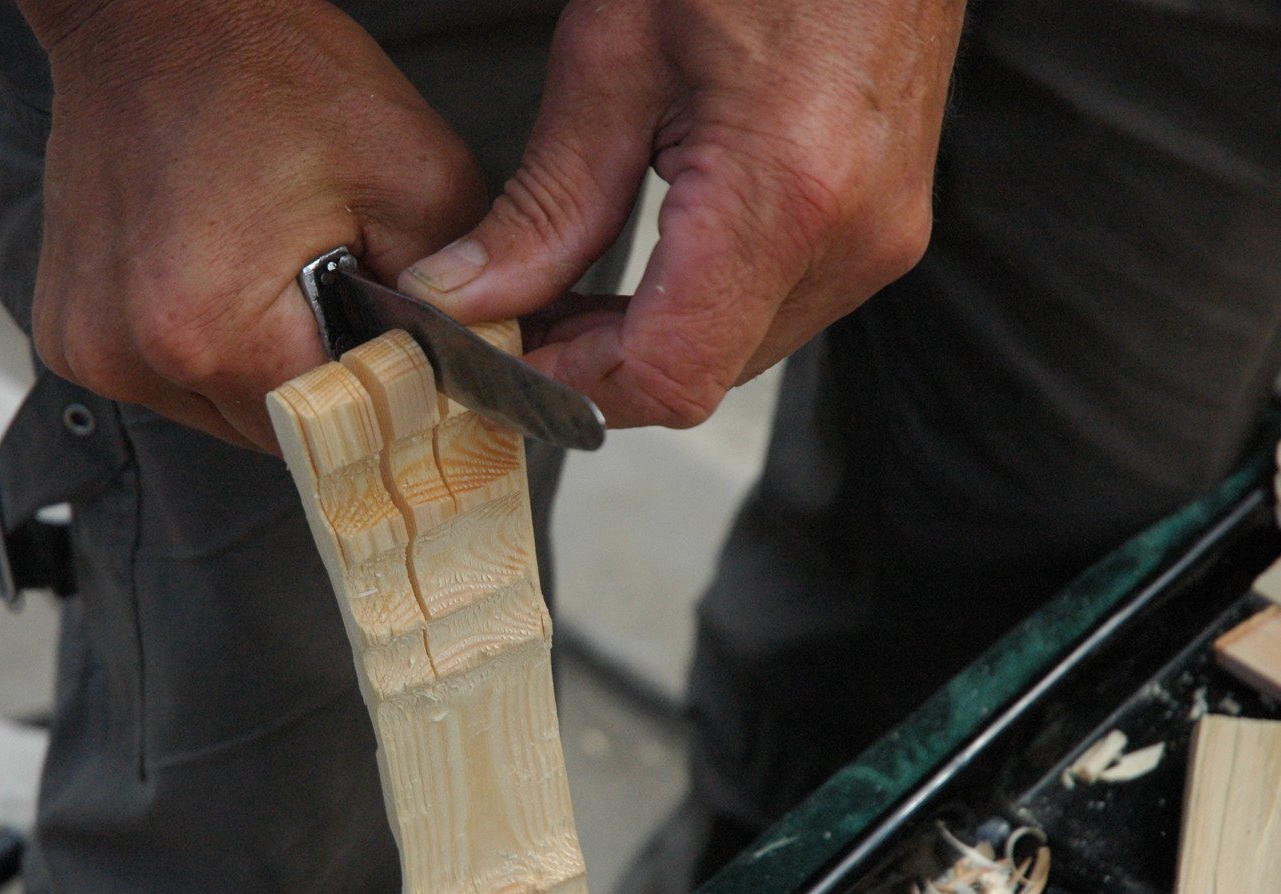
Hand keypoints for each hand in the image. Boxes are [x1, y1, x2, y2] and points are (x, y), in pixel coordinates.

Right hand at [19, 0, 488, 450]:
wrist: (152, 15)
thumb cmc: (269, 73)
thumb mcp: (414, 177)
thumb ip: (462, 298)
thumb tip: (481, 375)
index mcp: (209, 332)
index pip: (331, 435)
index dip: (380, 400)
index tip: (398, 358)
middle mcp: (130, 356)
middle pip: (273, 434)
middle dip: (321, 381)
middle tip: (335, 294)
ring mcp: (89, 349)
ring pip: (220, 413)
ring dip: (262, 369)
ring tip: (272, 272)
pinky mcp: (69, 335)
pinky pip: (167, 381)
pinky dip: (207, 347)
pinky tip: (221, 276)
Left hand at [399, 0, 965, 428]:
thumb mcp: (613, 55)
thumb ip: (543, 205)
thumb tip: (461, 299)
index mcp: (785, 194)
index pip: (666, 374)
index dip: (568, 384)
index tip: (498, 354)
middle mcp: (852, 239)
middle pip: (697, 378)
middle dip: (592, 365)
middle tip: (511, 317)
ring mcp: (880, 240)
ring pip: (734, 356)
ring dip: (642, 341)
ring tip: (566, 287)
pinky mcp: (885, 228)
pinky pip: (773, 313)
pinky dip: (695, 308)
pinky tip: (640, 267)